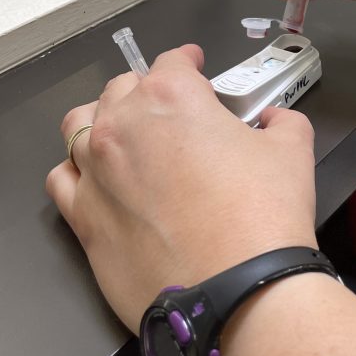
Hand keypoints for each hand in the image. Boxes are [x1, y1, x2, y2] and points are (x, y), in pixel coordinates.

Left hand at [46, 45, 317, 332]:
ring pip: (81, 126)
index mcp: (172, 98)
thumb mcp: (292, 152)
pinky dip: (78, 171)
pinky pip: (62, 179)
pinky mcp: (83, 219)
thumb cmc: (265, 216)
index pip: (172, 61)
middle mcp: (122, 125)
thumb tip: (273, 121)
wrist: (237, 294)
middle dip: (149, 91)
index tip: (195, 65)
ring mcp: (95, 173)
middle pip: (123, 89)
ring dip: (104, 121)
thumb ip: (282, 122)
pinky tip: (99, 179)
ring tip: (126, 136)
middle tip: (174, 112)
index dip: (188, 61)